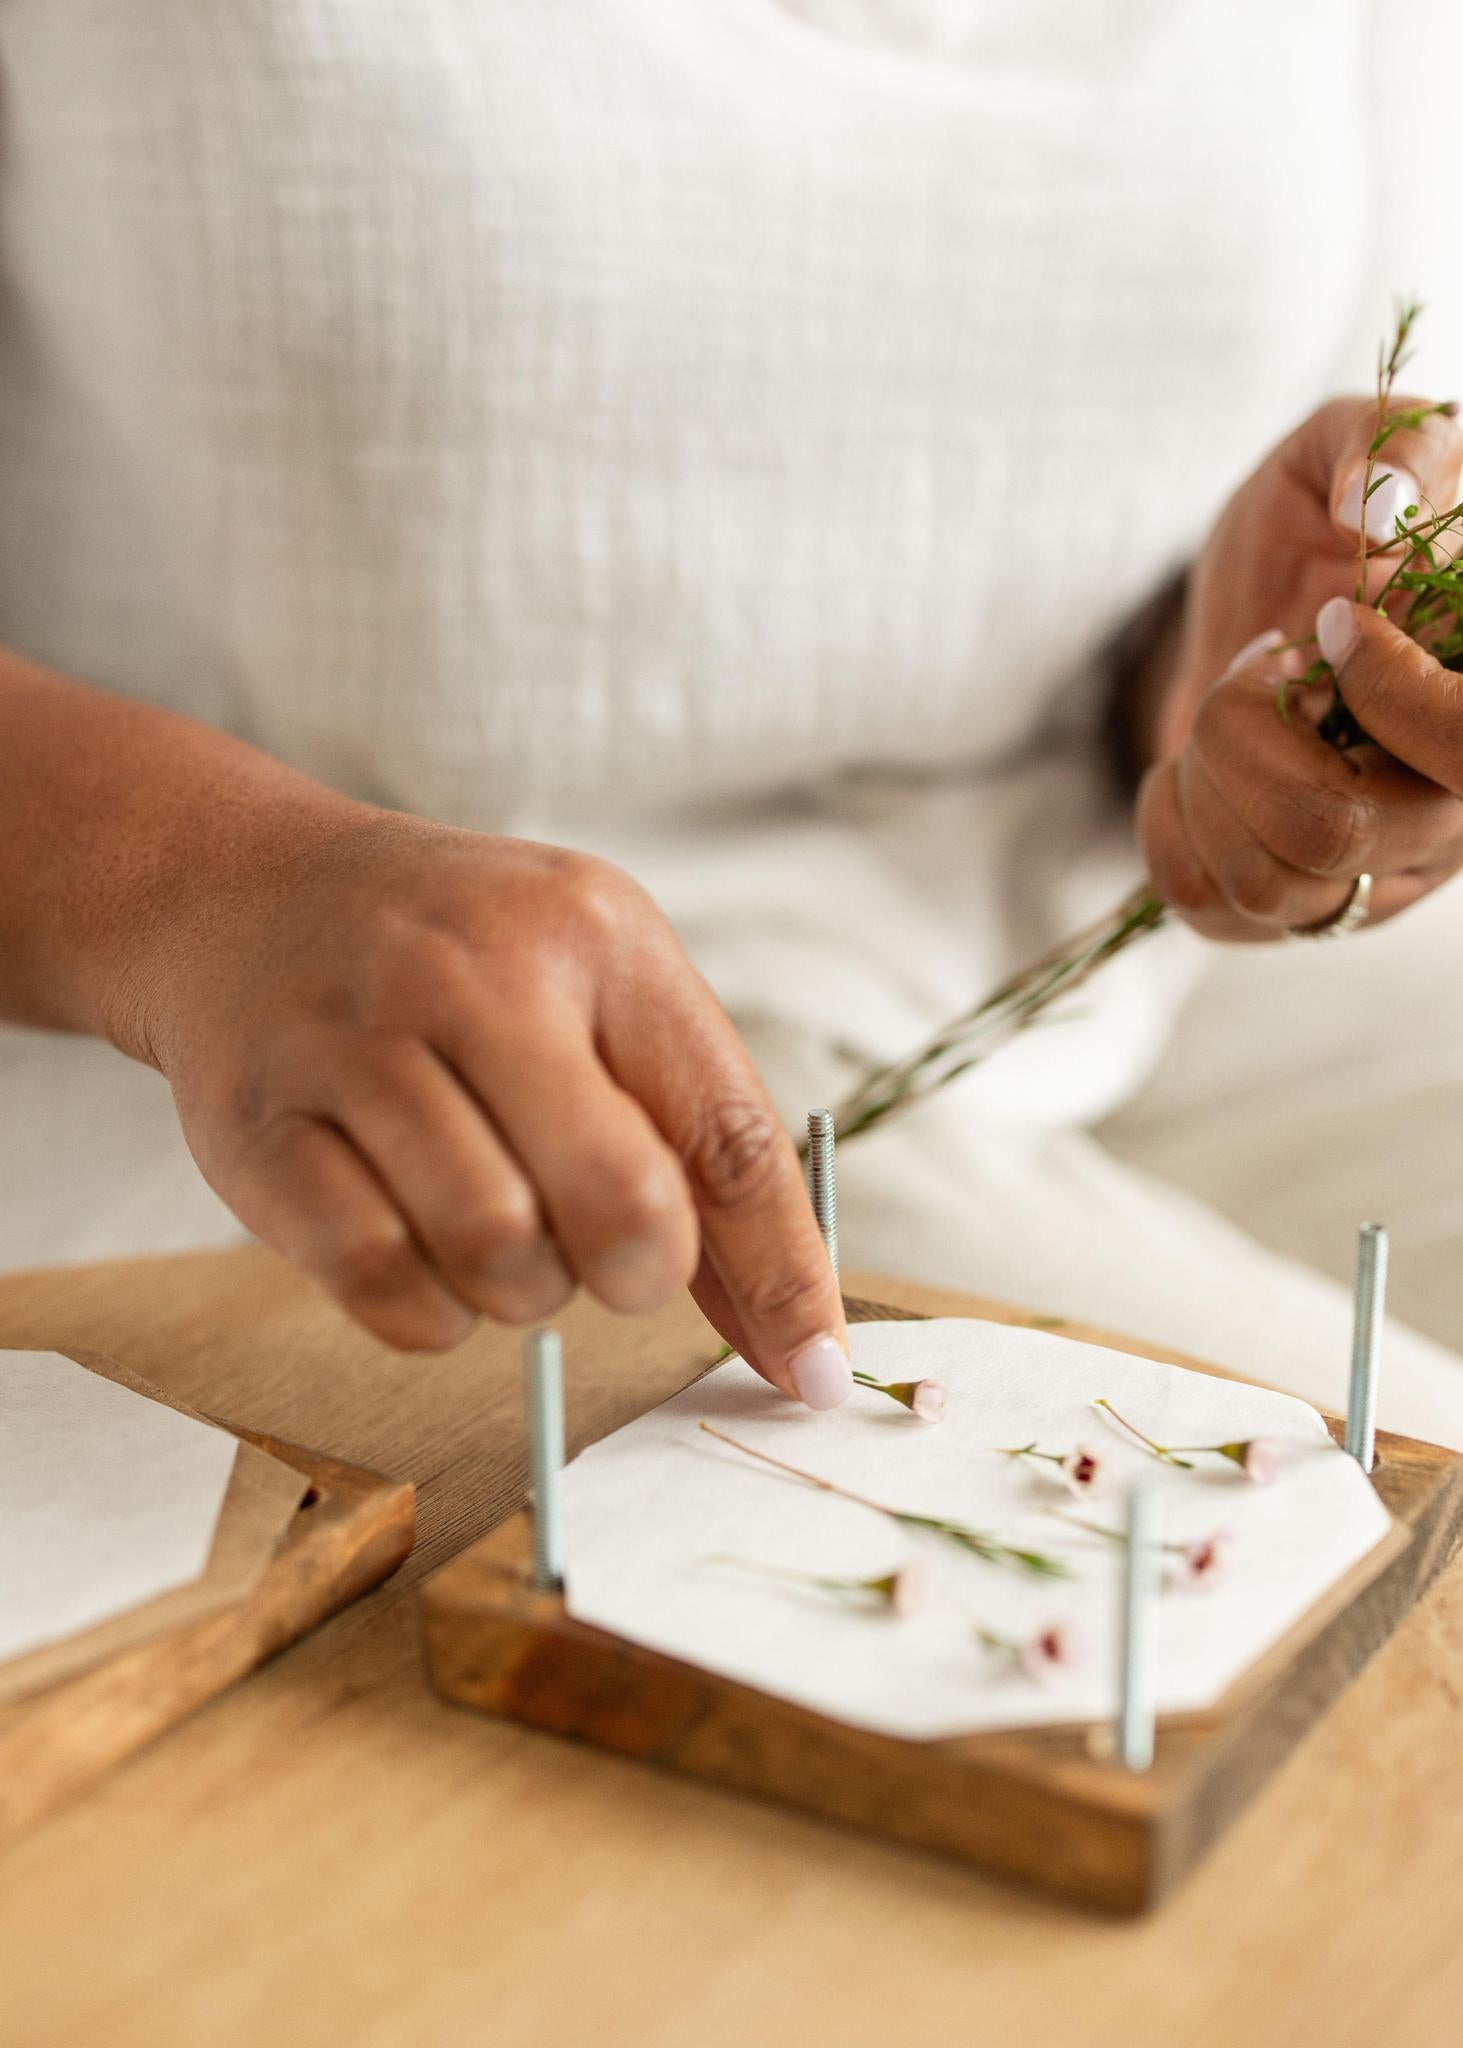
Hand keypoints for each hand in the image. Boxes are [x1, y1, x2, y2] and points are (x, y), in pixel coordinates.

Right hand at [141, 805, 849, 1396]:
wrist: (242, 895)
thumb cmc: (460, 962)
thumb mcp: (595, 987)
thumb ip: (694, 1144)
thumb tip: (797, 1337)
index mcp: (593, 936)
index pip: (726, 1132)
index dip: (784, 1272)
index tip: (814, 1376)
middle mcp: (475, 975)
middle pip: (621, 1205)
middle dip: (635, 1273)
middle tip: (605, 1256)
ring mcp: (356, 1047)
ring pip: (498, 1252)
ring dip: (523, 1289)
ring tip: (502, 1229)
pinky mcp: (261, 1130)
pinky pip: (379, 1280)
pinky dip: (427, 1310)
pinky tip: (423, 1250)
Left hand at [1138, 396, 1462, 938]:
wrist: (1260, 605)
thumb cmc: (1323, 520)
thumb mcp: (1351, 444)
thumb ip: (1393, 448)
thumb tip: (1381, 510)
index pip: (1462, 747)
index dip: (1376, 686)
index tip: (1331, 619)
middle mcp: (1454, 813)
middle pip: (1332, 831)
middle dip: (1240, 734)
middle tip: (1257, 666)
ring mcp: (1379, 874)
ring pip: (1265, 883)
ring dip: (1204, 782)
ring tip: (1224, 719)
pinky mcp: (1300, 909)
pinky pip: (1209, 908)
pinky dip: (1169, 825)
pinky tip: (1191, 770)